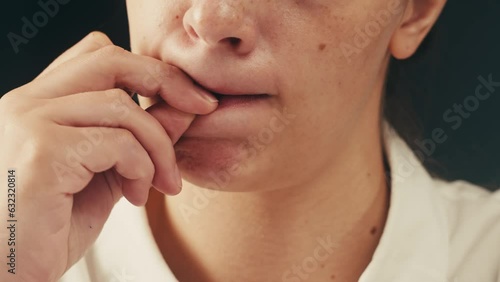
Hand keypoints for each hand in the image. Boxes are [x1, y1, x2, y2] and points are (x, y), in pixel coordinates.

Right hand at [0, 32, 216, 281]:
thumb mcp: (106, 175)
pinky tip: (135, 197)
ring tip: (160, 183)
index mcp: (37, 103)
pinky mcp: (42, 153)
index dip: (148, 69)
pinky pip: (118, 143)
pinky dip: (141, 168)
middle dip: (167, 81)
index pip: (97, 55)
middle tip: (202, 107)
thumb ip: (139, 139)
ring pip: (122, 106)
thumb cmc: (48, 228)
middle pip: (110, 60)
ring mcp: (30, 123)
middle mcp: (26, 103)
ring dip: (158, 147)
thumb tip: (185, 106)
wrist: (6, 275)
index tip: (187, 96)